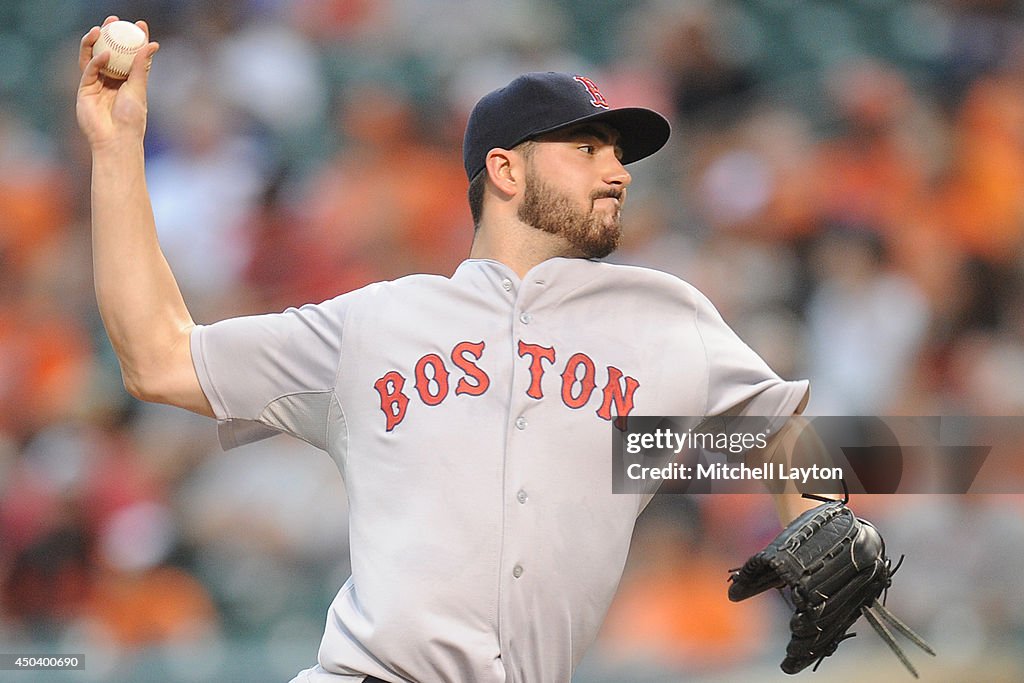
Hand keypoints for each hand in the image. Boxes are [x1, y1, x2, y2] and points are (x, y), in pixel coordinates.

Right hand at [76, 16, 159, 149]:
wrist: (116, 139)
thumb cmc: (131, 119)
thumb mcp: (138, 88)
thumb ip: (141, 66)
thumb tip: (151, 44)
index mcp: (127, 80)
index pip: (130, 55)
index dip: (133, 39)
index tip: (139, 24)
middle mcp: (111, 80)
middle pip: (108, 51)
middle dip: (109, 34)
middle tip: (114, 19)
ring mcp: (96, 84)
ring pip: (93, 57)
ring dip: (95, 42)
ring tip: (101, 29)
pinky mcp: (84, 89)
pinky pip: (89, 70)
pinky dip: (96, 60)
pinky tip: (106, 53)